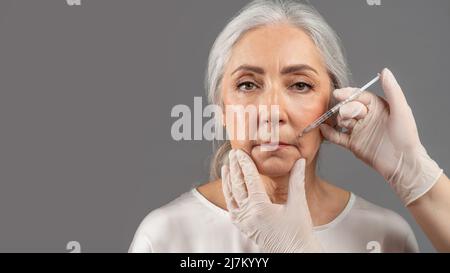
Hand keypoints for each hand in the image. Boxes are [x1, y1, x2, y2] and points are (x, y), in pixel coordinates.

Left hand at [221, 149, 321, 252]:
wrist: (294, 254)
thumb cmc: (299, 232)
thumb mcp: (299, 204)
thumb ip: (297, 180)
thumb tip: (300, 161)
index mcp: (260, 207)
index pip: (249, 179)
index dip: (244, 163)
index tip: (240, 151)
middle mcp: (249, 215)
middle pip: (237, 185)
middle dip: (234, 168)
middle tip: (233, 153)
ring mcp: (244, 222)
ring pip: (230, 197)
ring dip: (228, 181)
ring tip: (226, 167)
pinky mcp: (244, 228)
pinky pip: (232, 209)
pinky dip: (229, 196)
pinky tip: (229, 188)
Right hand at [320, 68, 442, 205]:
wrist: (403, 164)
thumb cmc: (407, 137)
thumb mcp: (401, 110)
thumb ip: (392, 90)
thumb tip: (385, 71)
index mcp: (377, 107)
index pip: (359, 96)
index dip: (348, 94)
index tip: (338, 94)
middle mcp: (366, 117)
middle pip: (348, 107)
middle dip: (344, 109)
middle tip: (346, 115)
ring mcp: (358, 131)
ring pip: (341, 120)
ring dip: (336, 119)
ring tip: (337, 122)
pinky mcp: (353, 144)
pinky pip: (337, 136)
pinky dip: (329, 133)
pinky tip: (323, 129)